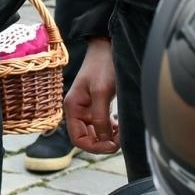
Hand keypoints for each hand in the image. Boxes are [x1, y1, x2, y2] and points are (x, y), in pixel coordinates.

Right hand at [66, 37, 120, 154]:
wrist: (107, 48)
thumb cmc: (102, 66)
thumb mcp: (101, 92)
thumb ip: (100, 117)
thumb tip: (103, 139)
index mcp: (73, 107)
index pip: (78, 139)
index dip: (94, 146)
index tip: (112, 144)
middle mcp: (77, 110)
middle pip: (86, 138)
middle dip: (103, 143)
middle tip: (120, 139)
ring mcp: (87, 109)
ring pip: (95, 133)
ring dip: (107, 137)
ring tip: (121, 133)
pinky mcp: (96, 105)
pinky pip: (101, 125)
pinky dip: (110, 130)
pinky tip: (119, 127)